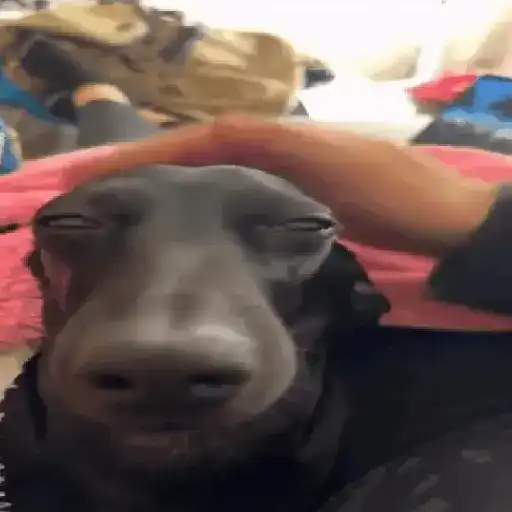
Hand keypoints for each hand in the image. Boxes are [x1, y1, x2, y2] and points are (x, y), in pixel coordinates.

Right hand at [63, 116, 496, 255]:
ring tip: (129, 208)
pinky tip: (187, 223)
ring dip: (172, 187)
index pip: (201, 139)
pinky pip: (236, 197)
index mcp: (274, 137)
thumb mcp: (326, 163)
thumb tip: (206, 138)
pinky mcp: (290, 202)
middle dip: (150, 166)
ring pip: (214, 175)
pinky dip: (205, 204)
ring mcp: (280, 176)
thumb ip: (270, 145)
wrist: (434, 219)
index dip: (153, 151)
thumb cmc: (388, 193)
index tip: (105, 171)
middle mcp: (271, 149)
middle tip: (103, 191)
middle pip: (199, 153)